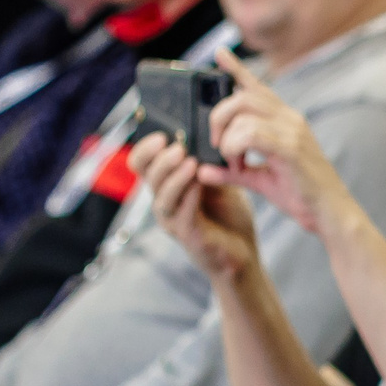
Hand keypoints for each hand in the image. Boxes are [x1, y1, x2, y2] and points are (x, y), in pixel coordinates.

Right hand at [139, 133, 262, 282]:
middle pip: (147, 176)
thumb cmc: (228, 215)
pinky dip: (189, 196)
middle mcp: (163, 202)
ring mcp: (173, 220)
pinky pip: (182, 214)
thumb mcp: (219, 179)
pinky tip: (199, 182)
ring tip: (189, 161)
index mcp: (166, 185)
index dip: (146, 148)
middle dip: (160, 159)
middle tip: (178, 146)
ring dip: (174, 177)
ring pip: (162, 196)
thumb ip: (208, 161)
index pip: (142, 163)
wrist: (243, 253)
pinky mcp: (188, 235)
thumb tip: (206, 133)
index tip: (162, 134)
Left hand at [206, 49, 350, 237]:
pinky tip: (239, 165)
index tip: (219, 54)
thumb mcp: (261, 180)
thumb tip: (202, 170)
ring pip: (243, 113)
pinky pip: (251, 134)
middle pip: (241, 96)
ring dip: (227, 138)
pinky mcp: (291, 148)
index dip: (236, 68)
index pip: (257, 86)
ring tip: (232, 162)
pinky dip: (236, 148)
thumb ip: (232, 172)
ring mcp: (292, 130)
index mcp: (286, 120)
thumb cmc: (302, 196)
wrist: (331, 215)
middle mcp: (290, 118)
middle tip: (217, 146)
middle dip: (218, 117)